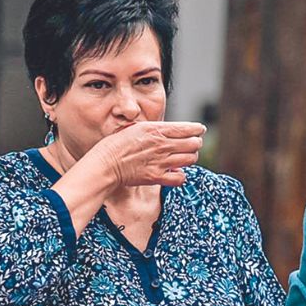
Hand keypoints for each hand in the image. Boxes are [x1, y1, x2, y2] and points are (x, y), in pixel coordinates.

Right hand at [87, 121, 205, 188]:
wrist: (105, 164)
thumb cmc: (115, 145)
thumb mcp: (135, 129)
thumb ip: (154, 130)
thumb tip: (167, 131)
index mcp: (156, 129)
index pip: (187, 128)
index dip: (197, 129)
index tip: (200, 130)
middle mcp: (161, 145)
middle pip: (193, 143)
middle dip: (195, 143)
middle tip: (192, 144)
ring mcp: (161, 161)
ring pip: (190, 159)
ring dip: (190, 158)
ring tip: (185, 157)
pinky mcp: (157, 177)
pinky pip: (180, 178)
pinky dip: (180, 175)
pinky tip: (175, 172)